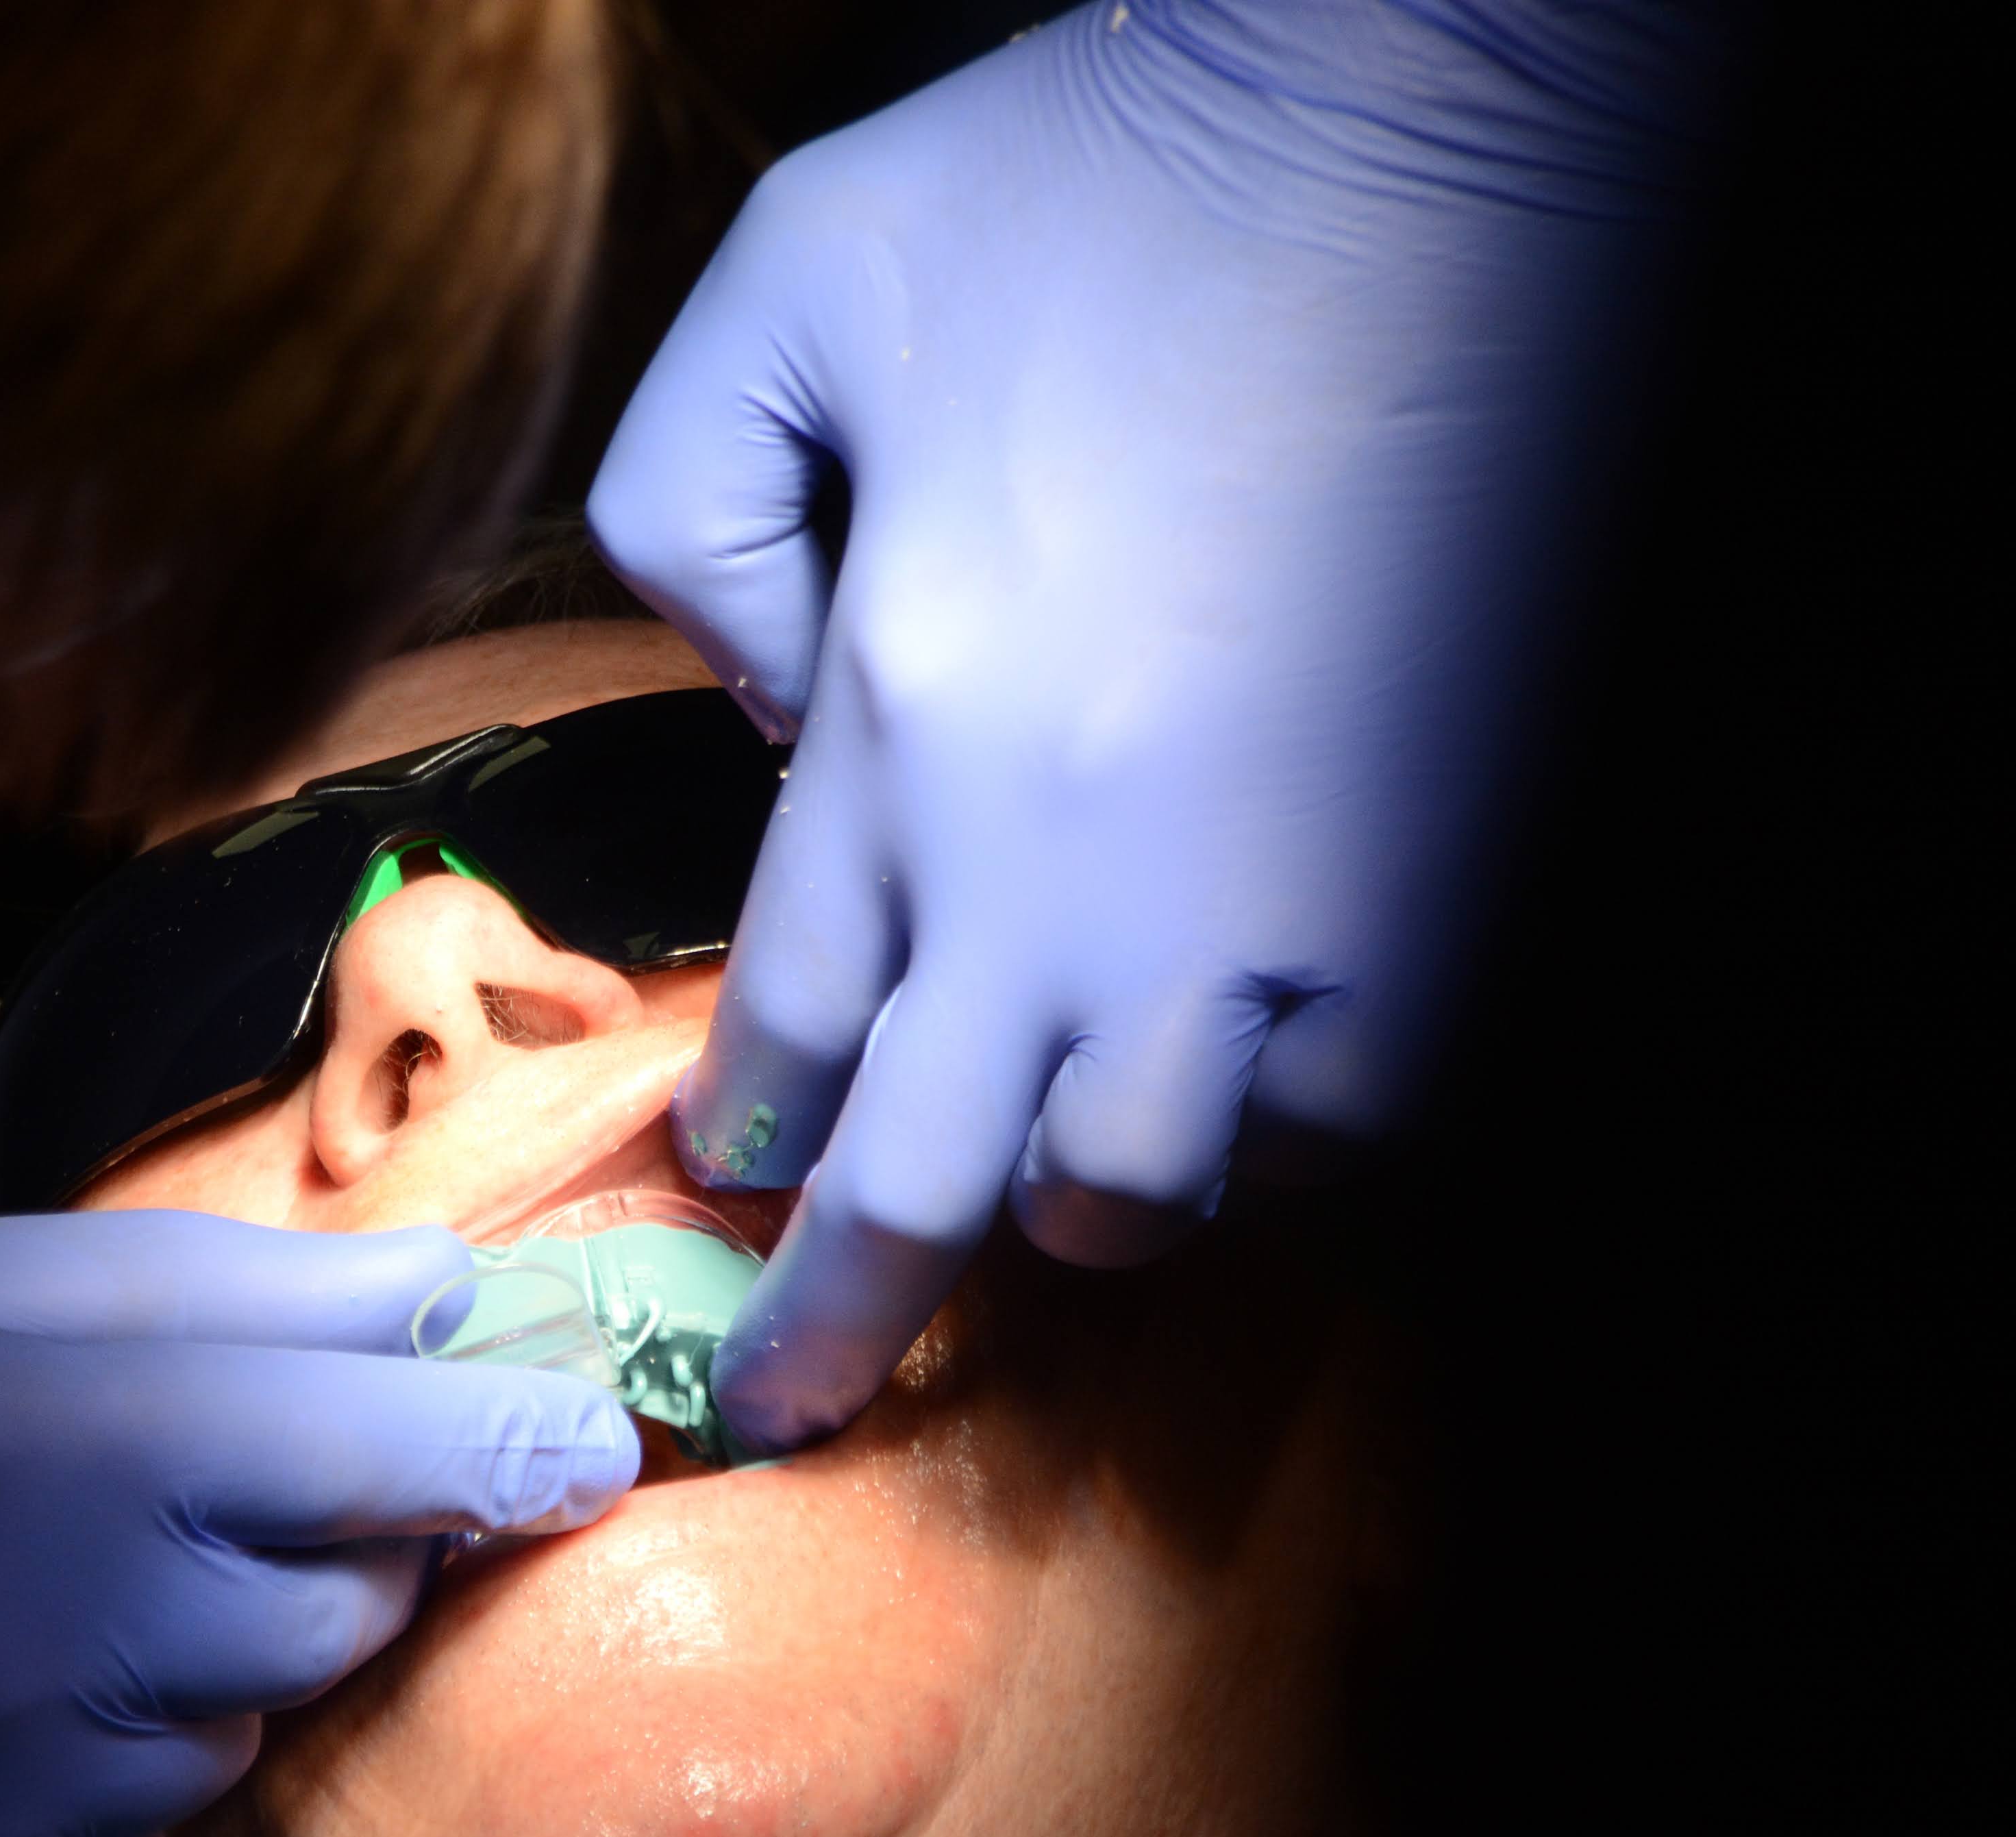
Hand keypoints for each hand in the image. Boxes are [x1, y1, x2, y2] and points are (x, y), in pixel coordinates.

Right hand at [0, 1211, 635, 1836]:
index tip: (586, 1437)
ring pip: (219, 1761)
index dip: (509, 1439)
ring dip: (167, 1679)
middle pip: (329, 1619)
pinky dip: (71, 1812)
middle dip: (315, 1546)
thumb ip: (180, 1288)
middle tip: (180, 1486)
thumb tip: (434, 1295)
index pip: (373, 1453)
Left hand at [589, 0, 1715, 1450]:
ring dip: (1075, 1201)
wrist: (1434, 121)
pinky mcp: (1437, 886)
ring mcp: (1261, 898)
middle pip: (917, 1186)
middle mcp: (1058, 861)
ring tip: (1052, 1170)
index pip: (779, 1021)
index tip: (725, 1189)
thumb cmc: (1105, 179)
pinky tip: (1245, 1083)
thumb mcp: (793, 278)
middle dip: (837, 1331)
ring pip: (1135, 1189)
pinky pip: (1342, 1123)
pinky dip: (1278, 1137)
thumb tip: (743, 704)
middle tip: (787, 1414)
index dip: (742, 1134)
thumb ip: (691, 505)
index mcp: (897, 723)